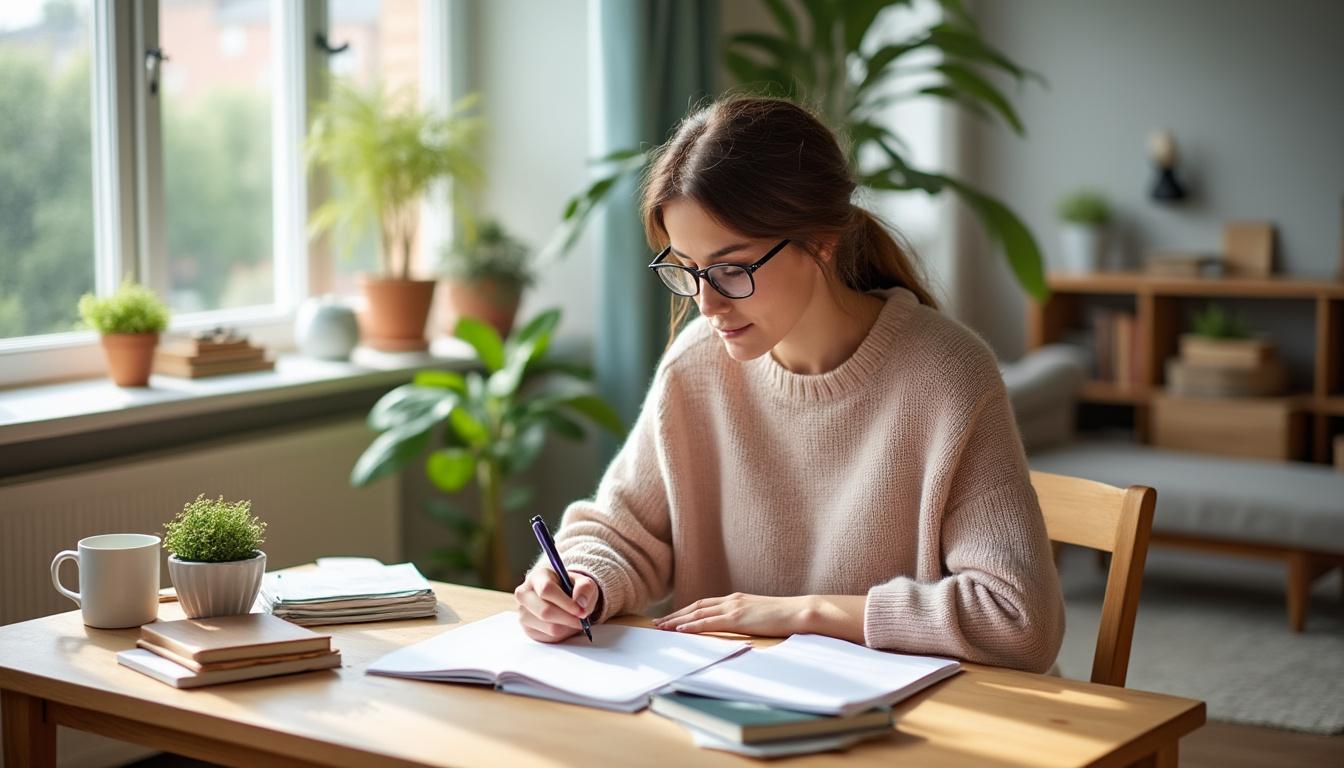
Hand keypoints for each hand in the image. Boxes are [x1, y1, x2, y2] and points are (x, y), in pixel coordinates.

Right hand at [514, 567, 599, 642]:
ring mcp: (523, 613)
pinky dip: (563, 634)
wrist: (559, 597)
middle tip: (583, 619)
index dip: (565, 602)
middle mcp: (524, 595)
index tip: (581, 610)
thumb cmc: (570, 587)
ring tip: (574, 620)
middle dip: (568, 618)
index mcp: (537, 577)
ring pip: (549, 628)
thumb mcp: (582, 582)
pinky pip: (549, 637)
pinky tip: (565, 624)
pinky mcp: (527, 629)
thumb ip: (585, 588)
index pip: (546, 590)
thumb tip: (581, 603)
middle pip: (545, 612)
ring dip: (568, 627)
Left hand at [654, 593, 810, 636]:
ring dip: (677, 620)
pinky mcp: (737, 618)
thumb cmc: (784, 616)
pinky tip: (680, 629)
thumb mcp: (760, 615)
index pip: (705, 604)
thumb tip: (741, 627)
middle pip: (696, 606)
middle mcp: (731, 600)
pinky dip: (692, 625)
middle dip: (676, 615)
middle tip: (658, 623)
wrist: (799, 612)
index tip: (673, 618)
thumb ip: (747, 618)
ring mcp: (733, 607)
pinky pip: (709, 622)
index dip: (687, 611)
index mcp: (736, 599)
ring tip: (662, 627)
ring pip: (697, 612)